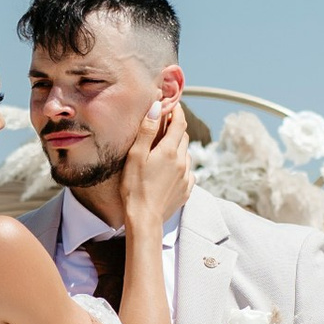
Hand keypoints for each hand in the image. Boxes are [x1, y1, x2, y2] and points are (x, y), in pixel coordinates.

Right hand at [118, 90, 191, 234]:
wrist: (145, 219)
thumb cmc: (135, 187)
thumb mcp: (136, 156)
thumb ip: (147, 130)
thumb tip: (156, 107)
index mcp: (169, 151)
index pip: (179, 123)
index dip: (177, 111)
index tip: (173, 105)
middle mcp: (182, 162)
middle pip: (184, 137)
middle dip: (177, 128)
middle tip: (166, 123)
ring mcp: (186, 177)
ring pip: (186, 154)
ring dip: (179, 147)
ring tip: (166, 148)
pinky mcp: (186, 190)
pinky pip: (188, 172)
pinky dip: (181, 166)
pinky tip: (172, 170)